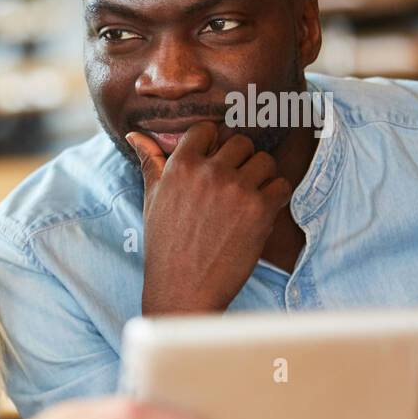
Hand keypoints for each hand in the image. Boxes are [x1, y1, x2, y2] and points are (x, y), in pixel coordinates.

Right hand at [127, 121, 291, 314]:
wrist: (182, 289)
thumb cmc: (165, 245)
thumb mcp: (152, 199)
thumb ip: (149, 162)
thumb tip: (136, 134)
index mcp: (179, 166)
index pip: (206, 130)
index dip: (212, 145)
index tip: (212, 164)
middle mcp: (208, 172)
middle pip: (241, 142)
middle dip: (240, 162)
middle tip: (232, 186)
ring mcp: (236, 189)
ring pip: (265, 161)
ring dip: (261, 178)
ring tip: (246, 200)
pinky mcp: (259, 209)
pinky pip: (281, 185)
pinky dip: (275, 198)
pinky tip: (258, 213)